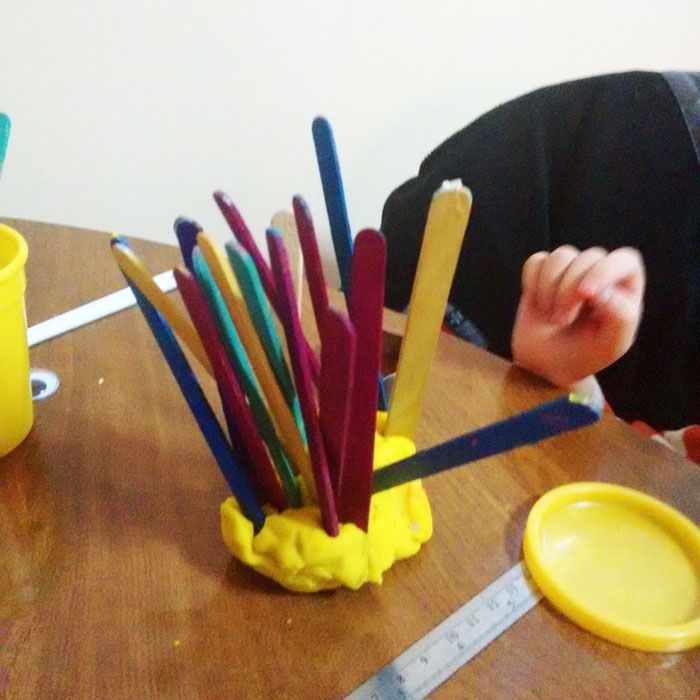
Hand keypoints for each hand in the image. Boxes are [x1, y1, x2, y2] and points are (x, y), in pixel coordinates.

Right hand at [511, 246, 644, 387]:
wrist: (548, 366)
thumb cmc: (585, 355)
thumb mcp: (612, 344)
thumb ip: (620, 316)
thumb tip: (601, 290)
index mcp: (625, 287)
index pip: (625, 260)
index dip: (605, 271)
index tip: (586, 294)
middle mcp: (599, 272)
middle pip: (588, 258)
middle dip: (569, 291)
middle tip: (562, 321)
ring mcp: (570, 270)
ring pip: (561, 256)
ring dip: (549, 288)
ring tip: (551, 316)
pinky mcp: (543, 271)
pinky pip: (536, 261)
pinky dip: (532, 283)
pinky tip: (538, 304)